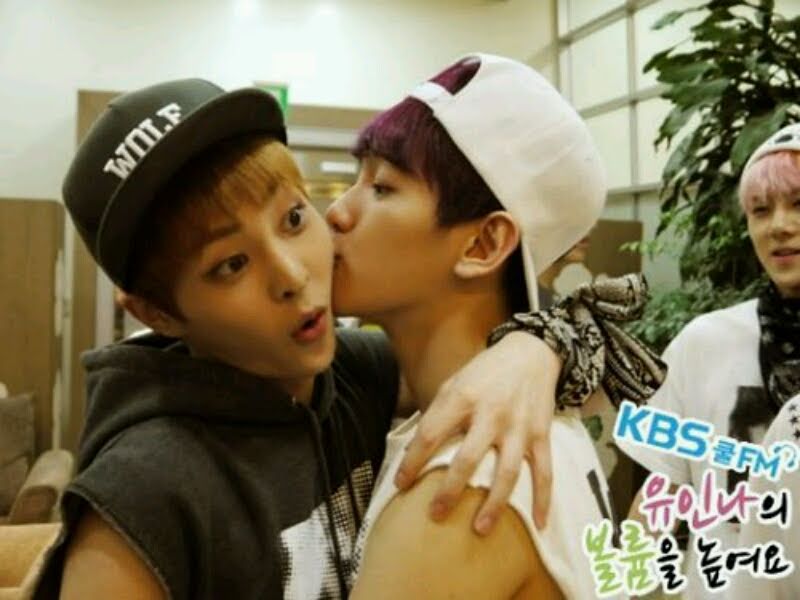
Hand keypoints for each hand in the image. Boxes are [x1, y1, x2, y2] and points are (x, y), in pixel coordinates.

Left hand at [394, 332, 561, 534]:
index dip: (413, 461)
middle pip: (468, 459)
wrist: (530, 353)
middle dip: (450, 490)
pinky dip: (543, 499)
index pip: (431, 434)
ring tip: (479, 529)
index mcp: (462, 398)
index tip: (401, 484)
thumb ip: (439, 413)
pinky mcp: (540, 435)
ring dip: (494, 504)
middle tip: (435, 515)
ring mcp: (518, 427)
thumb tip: (416, 449)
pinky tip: (539, 523)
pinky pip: (544, 472)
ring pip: (506, 472)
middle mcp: (490, 414)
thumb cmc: (485, 372)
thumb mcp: (454, 382)